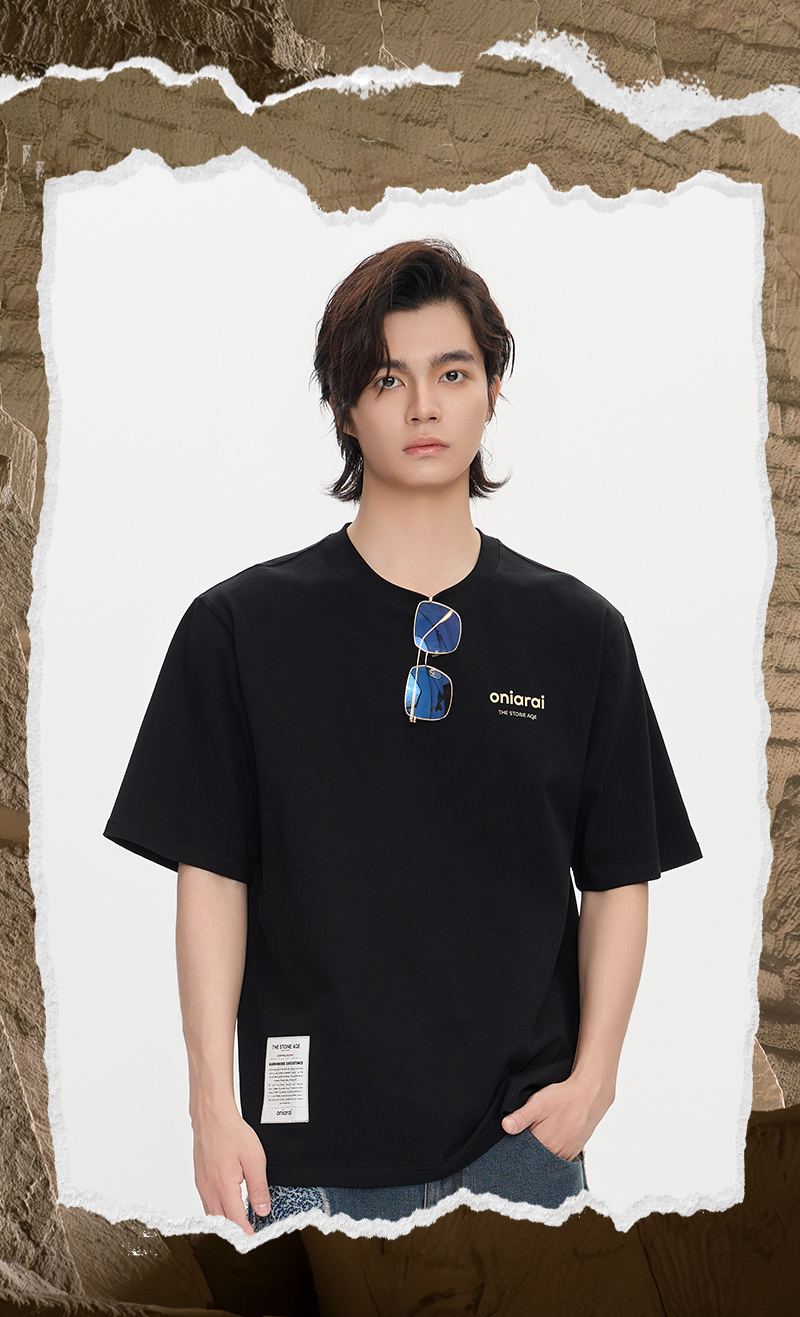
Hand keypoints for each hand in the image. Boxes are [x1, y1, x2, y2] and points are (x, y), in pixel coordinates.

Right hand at [191, 1107, 270, 1234]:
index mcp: (224, 1187)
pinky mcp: (200, 1180)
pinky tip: (227, 1207)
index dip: (245, 1233)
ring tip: (240, 1224)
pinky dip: (217, 1211)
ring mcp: (202, 1186)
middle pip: (221, 1222)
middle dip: (235, 1231)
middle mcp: (210, 1190)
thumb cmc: (232, 1133)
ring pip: (212, 1215)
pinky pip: (207, 1203)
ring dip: (225, 1223)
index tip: (254, 1239)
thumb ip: (258, 1187)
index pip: (235, 1221)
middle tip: (249, 1234)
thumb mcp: (254, 1159)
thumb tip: (262, 1210)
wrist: (212, 1117)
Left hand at [501, 1073, 612, 1162]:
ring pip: (547, 1158)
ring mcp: (566, 1155)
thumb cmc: (564, 1097)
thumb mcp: (538, 1103)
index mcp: (544, 1144)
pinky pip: (559, 1158)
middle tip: (530, 1132)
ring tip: (542, 1134)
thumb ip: (521, 1117)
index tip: (516, 1136)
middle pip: (534, 1158)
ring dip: (541, 1151)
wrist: (589, 1095)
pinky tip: (552, 1139)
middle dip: (528, 1149)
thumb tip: (505, 1127)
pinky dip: (553, 1151)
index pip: (522, 1153)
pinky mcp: (574, 1152)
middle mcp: (555, 1154)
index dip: (516, 1145)